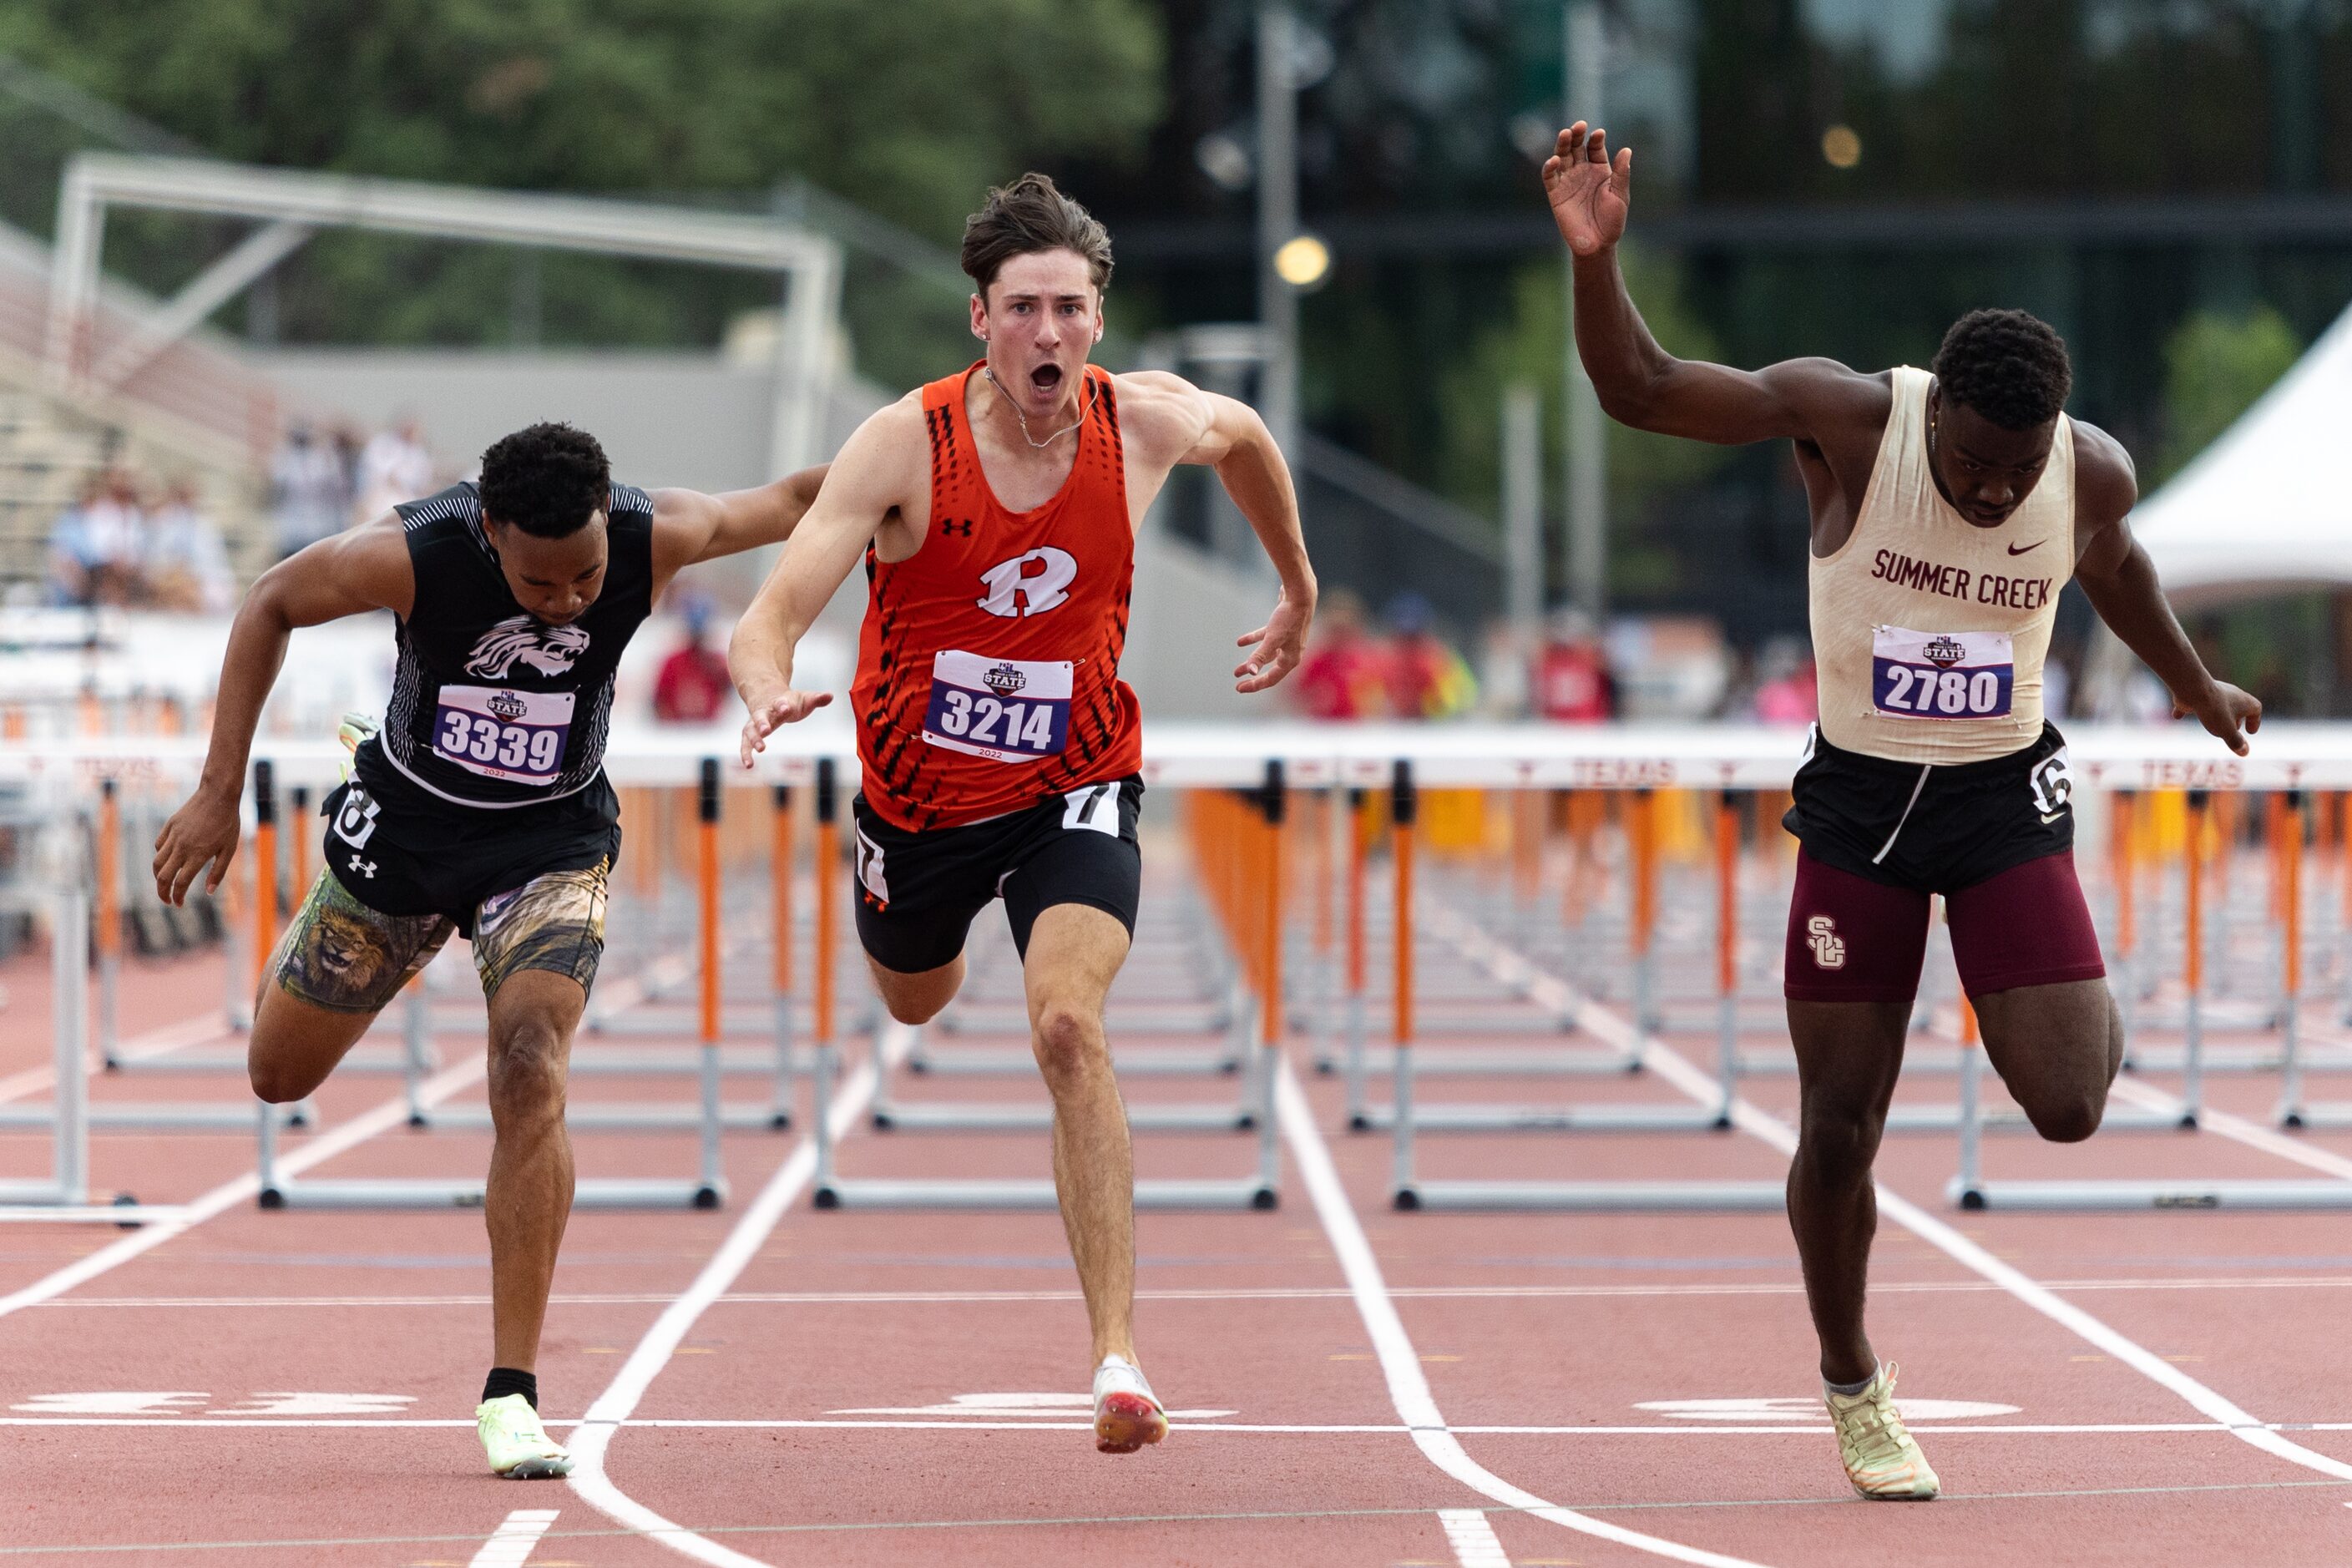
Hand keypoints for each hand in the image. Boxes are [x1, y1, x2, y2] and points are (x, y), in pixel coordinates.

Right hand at [152, 785, 240, 906]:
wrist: (217, 795)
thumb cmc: (228, 823)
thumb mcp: (229, 849)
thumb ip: (218, 872)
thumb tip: (209, 892)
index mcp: (197, 855)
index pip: (181, 883)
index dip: (177, 896)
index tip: (178, 903)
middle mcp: (182, 847)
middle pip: (162, 876)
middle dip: (162, 892)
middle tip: (167, 900)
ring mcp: (173, 836)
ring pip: (157, 862)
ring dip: (158, 876)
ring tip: (165, 882)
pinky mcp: (169, 826)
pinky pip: (159, 846)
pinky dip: (160, 856)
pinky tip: (168, 860)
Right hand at [737, 688, 832, 767]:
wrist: (766, 695)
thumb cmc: (789, 701)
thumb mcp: (804, 698)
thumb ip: (816, 699)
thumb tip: (830, 696)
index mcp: (778, 702)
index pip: (780, 703)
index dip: (783, 705)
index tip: (786, 708)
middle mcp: (764, 712)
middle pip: (760, 716)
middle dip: (762, 722)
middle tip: (765, 730)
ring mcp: (755, 723)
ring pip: (750, 730)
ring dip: (754, 739)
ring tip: (761, 749)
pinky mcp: (751, 733)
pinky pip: (745, 744)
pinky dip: (745, 754)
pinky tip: (748, 766)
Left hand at [1234, 587, 1313, 693]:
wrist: (1300, 594)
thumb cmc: (1289, 618)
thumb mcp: (1272, 638)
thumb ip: (1260, 656)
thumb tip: (1251, 672)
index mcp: (1291, 659)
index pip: (1271, 678)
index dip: (1255, 685)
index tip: (1239, 688)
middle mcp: (1291, 652)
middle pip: (1269, 669)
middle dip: (1252, 675)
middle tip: (1237, 681)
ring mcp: (1287, 641)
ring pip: (1266, 655)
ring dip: (1251, 661)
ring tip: (1237, 669)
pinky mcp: (1282, 628)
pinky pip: (1265, 639)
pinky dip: (1253, 640)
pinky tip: (1240, 642)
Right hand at [1542, 121, 1631, 256]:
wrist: (1597, 244)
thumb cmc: (1612, 221)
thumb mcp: (1620, 196)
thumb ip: (1621, 174)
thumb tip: (1626, 150)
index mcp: (1599, 169)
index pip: (1595, 148)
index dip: (1596, 139)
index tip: (1599, 134)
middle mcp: (1582, 172)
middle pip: (1576, 147)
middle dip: (1577, 135)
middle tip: (1579, 126)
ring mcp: (1568, 181)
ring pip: (1562, 156)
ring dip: (1562, 144)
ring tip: (1565, 134)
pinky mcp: (1555, 194)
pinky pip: (1550, 177)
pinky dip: (1550, 167)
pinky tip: (1554, 160)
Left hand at [2177, 679, 2260, 756]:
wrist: (2193, 689)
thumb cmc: (2214, 710)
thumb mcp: (2227, 730)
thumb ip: (2235, 742)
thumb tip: (2244, 752)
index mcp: (2244, 702)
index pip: (2256, 709)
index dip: (2255, 721)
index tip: (2250, 731)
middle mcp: (2231, 694)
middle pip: (2238, 705)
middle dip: (2236, 718)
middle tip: (2233, 730)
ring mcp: (2213, 692)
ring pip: (2218, 702)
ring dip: (2216, 713)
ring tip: (2212, 726)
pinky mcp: (2195, 693)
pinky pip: (2193, 700)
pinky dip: (2187, 708)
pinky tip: (2177, 716)